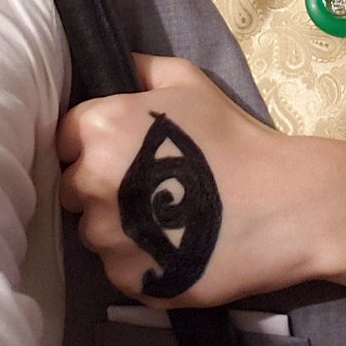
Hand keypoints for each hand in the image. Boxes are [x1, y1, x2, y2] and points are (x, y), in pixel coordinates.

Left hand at [57, 54, 320, 306]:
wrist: (281, 204)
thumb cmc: (232, 135)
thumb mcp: (187, 80)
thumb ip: (139, 67)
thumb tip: (111, 66)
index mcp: (101, 128)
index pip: (64, 137)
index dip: (89, 141)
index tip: (121, 149)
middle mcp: (93, 182)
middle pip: (73, 186)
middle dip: (99, 183)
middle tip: (147, 182)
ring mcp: (108, 237)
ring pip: (92, 230)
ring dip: (116, 224)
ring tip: (165, 217)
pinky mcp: (127, 279)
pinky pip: (117, 265)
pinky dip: (136, 258)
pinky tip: (173, 243)